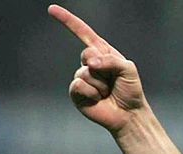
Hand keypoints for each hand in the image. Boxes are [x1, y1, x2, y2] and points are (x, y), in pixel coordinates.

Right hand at [48, 4, 146, 133]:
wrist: (129, 114)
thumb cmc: (130, 91)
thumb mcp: (128, 69)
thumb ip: (111, 60)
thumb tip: (90, 63)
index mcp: (102, 53)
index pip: (83, 33)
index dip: (68, 21)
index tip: (52, 9)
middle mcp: (90, 64)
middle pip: (87, 54)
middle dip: (102, 67)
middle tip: (112, 81)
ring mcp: (82, 78)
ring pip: (85, 73)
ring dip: (101, 85)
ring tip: (107, 93)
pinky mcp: (76, 93)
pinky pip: (78, 85)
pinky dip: (91, 93)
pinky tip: (98, 99)